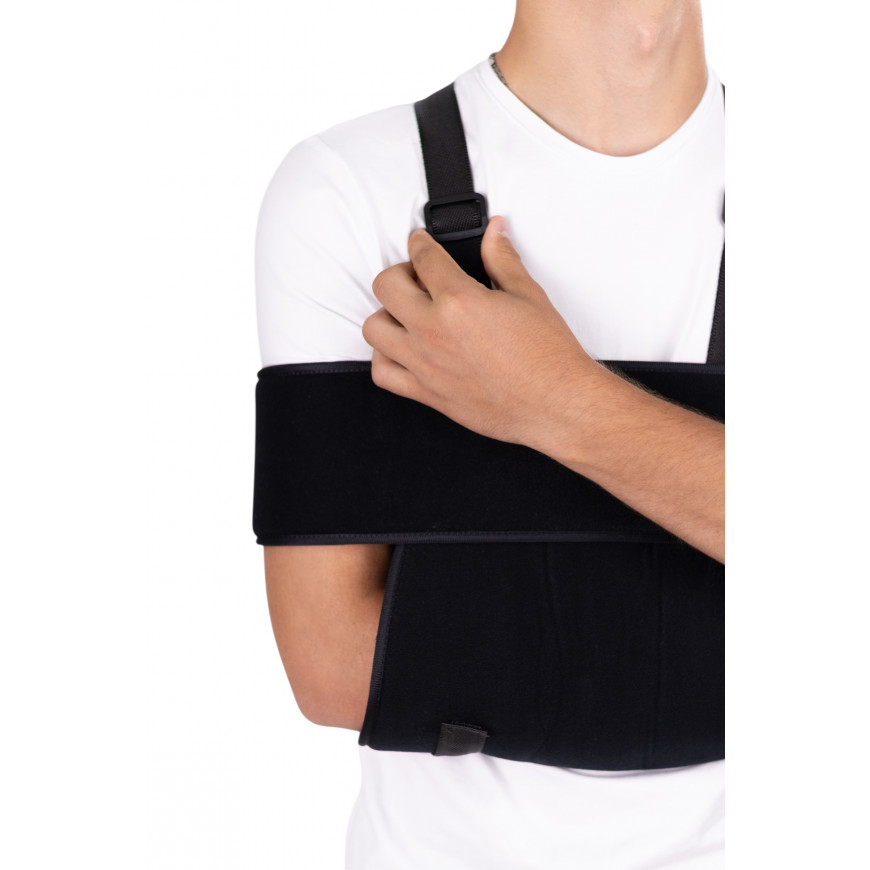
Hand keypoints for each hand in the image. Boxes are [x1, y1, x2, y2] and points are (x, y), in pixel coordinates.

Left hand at [361, 216, 599, 448]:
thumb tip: (495, 233)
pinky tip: (401, 350)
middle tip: (416, 277)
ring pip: (375, 329)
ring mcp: (425, 364)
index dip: (419, 242)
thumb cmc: (547, 358)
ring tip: (407, 313)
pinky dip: (384, 358)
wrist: (555, 404)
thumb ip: (503, 260)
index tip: (420, 242)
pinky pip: (383, 374)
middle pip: (386, 287)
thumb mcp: (529, 296)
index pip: (423, 257)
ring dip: (386, 314)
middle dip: (399, 273)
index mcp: (459, 301)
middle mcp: (434, 331)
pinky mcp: (427, 393)